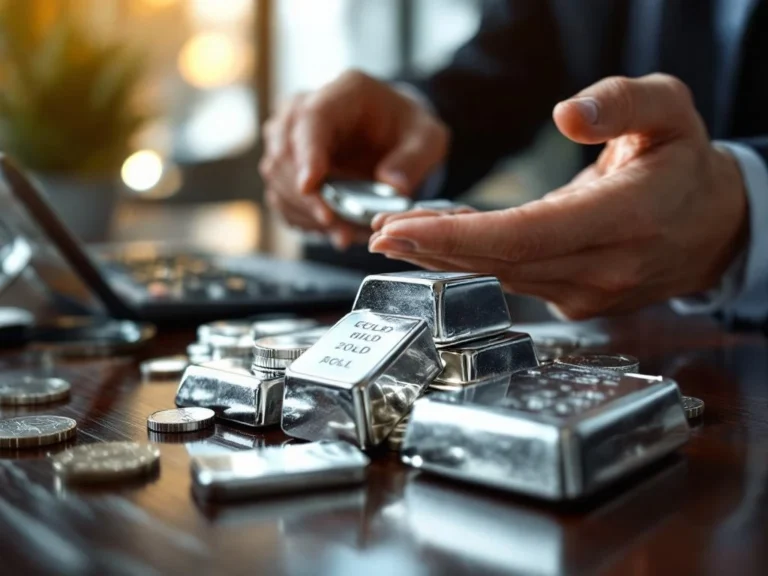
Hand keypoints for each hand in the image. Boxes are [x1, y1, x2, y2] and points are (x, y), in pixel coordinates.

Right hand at [259, 71, 448, 248]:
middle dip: (309, 197)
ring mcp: (288, 138)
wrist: (392, 134)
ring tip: (344, 233)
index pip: (311, 120)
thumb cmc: (408, 131)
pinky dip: (304, 219)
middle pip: (285, 153)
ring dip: (308, 213)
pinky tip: (332, 229)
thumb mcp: (428, 138)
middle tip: (340, 228)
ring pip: (277, 179)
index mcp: (342, 94)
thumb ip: (414, 159)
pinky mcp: (285, 167)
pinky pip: (281, 197)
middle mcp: (304, 110)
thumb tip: (391, 185)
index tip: (310, 185)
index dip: (307, 154)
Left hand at [369, 74, 747, 318]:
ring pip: (501, 277)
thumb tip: (566, 114)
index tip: (403, 226)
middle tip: (378, 233)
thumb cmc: (685, 165)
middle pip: (500, 263)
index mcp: (625, 218)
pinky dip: (472, 264)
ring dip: (444, 258)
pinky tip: (439, 247)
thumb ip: (621, 103)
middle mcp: (603, 267)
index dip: (459, 235)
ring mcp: (589, 293)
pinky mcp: (576, 300)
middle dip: (432, 249)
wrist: (712, 227)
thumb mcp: (669, 111)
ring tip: (397, 235)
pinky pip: (514, 281)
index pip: (525, 236)